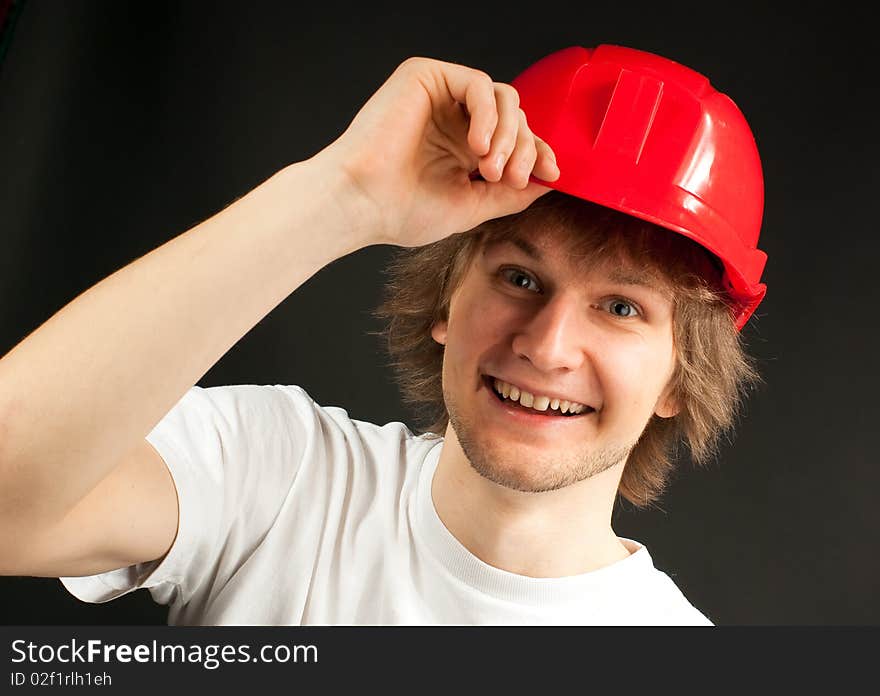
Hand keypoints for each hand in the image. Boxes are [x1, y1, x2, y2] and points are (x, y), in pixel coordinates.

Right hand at [312, 56, 559, 247]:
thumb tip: (547, 181)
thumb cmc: (403, 211)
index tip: (553, 174)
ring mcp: (441, 97)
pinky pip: (478, 84)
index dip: (537, 152)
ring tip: (490, 169)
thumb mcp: (472, 206)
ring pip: (503, 98)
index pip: (515, 138)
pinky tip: (477, 146)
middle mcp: (454, 118)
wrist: (363, 204)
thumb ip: (511, 193)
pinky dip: (487, 115)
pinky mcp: (426, 76)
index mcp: (463, 147)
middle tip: (511, 179)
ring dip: (507, 135)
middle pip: (515, 116)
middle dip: (522, 149)